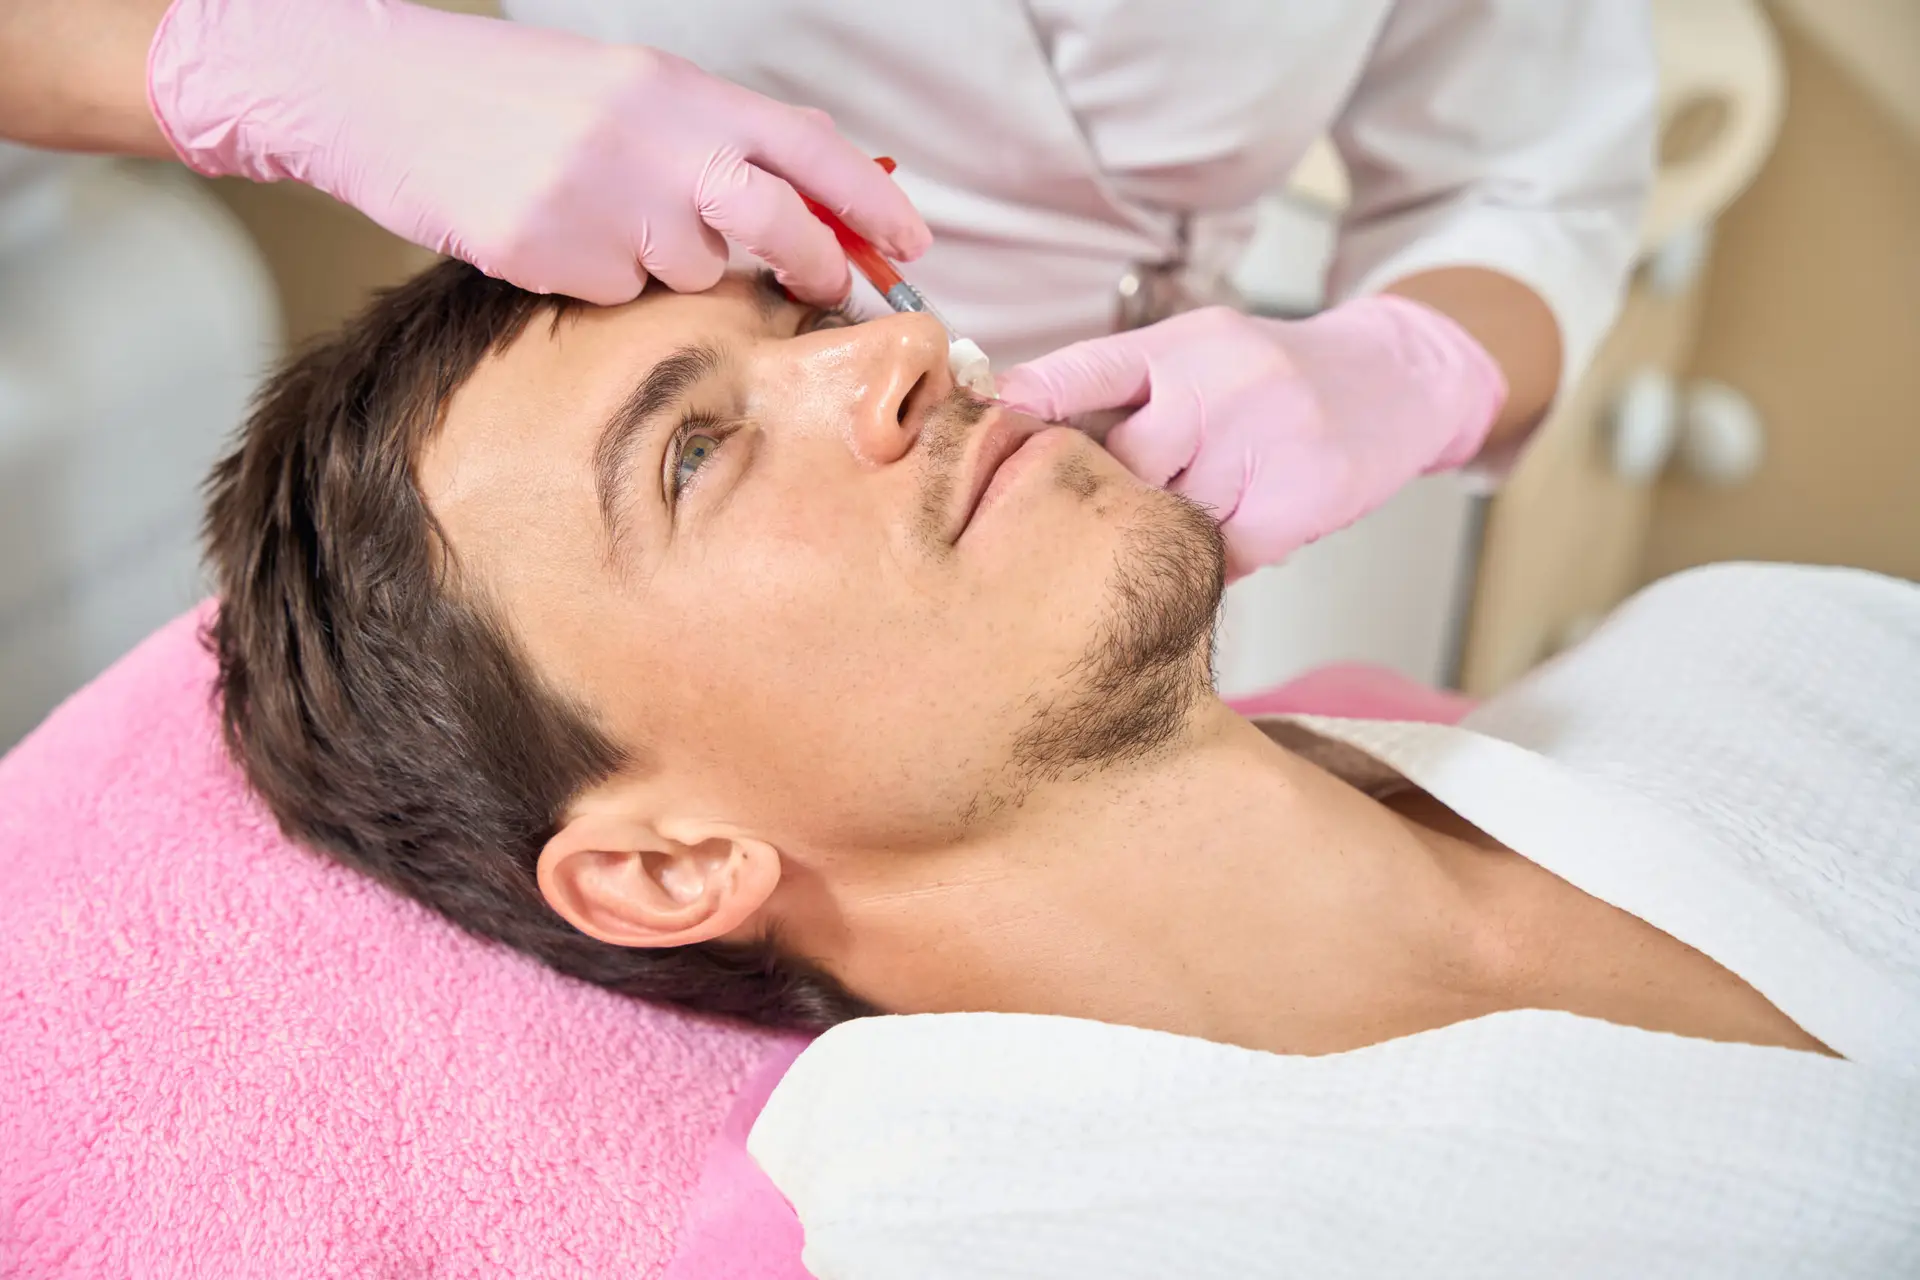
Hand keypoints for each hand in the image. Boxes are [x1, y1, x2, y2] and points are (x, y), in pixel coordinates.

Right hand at [146, 0, 929, 304]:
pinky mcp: (548, 251)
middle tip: (828, 283)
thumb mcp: (631, 94)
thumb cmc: (520, 97)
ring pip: (693, 270)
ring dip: (676, 259)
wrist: (382, 93)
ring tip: (609, 213)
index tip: (913, 243)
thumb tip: (818, 198)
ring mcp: (597, 199)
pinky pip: (619, 293)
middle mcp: (646, 139)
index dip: (869, 201)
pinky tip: (559, 233)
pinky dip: (606, 277)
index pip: (803, 147)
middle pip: (775, 221)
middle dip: (816, 262)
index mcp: (674, 90)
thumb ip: (719, 140)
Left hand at [995, 298, 1506, 578]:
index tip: (979, 429)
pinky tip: (1236, 525)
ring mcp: (1264, 441)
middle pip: (1122, 464)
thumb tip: (1014, 431)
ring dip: (1163, 529)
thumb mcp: (1194, 352)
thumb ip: (1117, 389)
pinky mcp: (1299, 500)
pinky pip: (1222, 555)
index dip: (1028, 403)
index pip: (1086, 370)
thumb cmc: (1268, 376)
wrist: (1393, 379)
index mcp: (1183, 344)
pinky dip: (1215, 555)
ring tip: (1192, 508)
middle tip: (1099, 511)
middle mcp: (1221, 383)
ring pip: (1171, 517)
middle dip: (1109, 493)